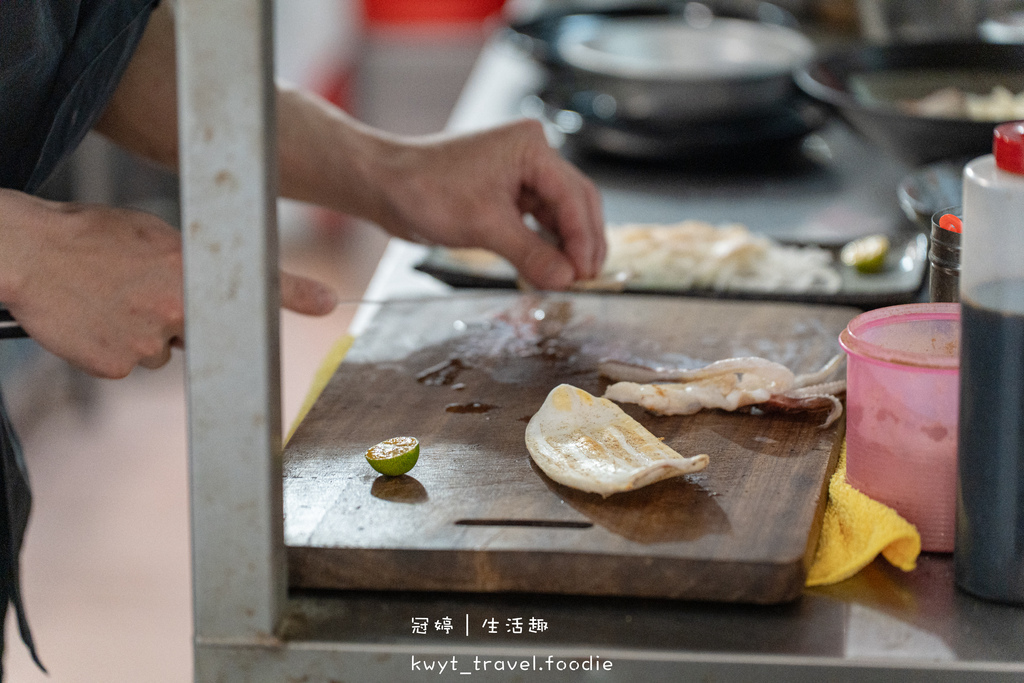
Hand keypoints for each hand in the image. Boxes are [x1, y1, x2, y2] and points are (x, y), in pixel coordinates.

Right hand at [0, 190, 335, 377]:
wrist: (26, 254)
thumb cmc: (88, 238)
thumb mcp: (150, 236)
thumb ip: (188, 263)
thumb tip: (209, 285)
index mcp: (186, 271)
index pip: (254, 284)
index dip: (294, 294)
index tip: (328, 300)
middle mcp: (173, 310)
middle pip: (196, 332)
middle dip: (178, 319)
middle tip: (140, 290)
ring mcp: (146, 342)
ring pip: (162, 351)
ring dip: (143, 333)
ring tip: (108, 298)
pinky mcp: (117, 365)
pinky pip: (130, 364)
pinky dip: (115, 349)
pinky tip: (94, 319)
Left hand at [367, 119, 605, 289]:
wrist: (385, 185)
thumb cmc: (425, 188)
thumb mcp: (483, 225)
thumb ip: (529, 254)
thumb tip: (565, 279)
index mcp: (530, 147)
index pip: (573, 195)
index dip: (583, 238)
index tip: (586, 272)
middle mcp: (531, 155)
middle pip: (576, 202)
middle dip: (583, 242)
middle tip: (587, 279)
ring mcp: (521, 174)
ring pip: (560, 214)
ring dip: (566, 246)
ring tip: (570, 278)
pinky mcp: (508, 193)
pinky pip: (539, 221)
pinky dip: (546, 245)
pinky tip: (550, 268)